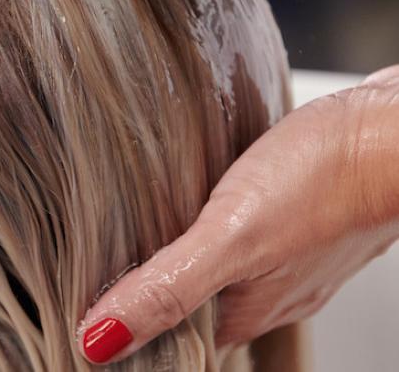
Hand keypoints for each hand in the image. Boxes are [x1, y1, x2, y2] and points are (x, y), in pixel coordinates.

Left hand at [76, 66, 398, 364]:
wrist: (390, 131)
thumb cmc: (325, 178)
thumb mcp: (232, 236)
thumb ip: (170, 287)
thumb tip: (103, 337)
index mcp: (248, 307)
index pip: (178, 335)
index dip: (136, 320)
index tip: (99, 301)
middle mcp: (271, 288)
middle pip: (201, 301)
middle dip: (159, 284)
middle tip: (117, 256)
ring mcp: (290, 251)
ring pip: (225, 266)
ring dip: (189, 252)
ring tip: (154, 228)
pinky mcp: (298, 212)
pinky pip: (248, 231)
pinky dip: (220, 221)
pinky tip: (209, 196)